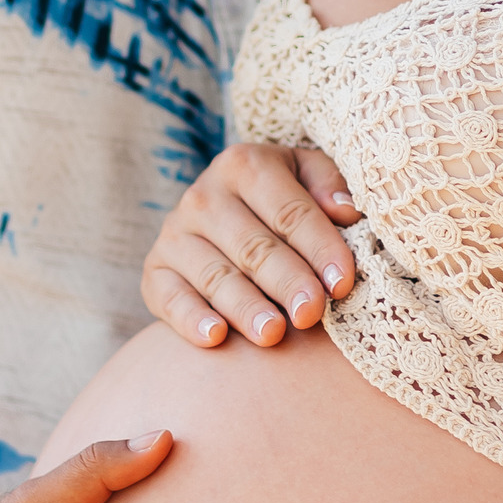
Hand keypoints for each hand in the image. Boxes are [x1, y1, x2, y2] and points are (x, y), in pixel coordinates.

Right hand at [140, 140, 361, 349]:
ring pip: (216, 275)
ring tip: (273, 334)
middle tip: (310, 313)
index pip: (289, 211)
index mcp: (245, 164)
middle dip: (286, 281)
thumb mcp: (308, 175)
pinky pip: (170, 296)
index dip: (320, 248)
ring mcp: (175, 234)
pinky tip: (215, 337)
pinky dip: (191, 318)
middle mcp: (203, 195)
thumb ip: (330, 184)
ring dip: (245, 306)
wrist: (223, 216)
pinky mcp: (155, 270)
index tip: (342, 283)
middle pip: (254, 246)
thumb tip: (346, 210)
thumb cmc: (281, 200)